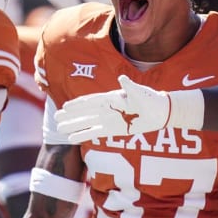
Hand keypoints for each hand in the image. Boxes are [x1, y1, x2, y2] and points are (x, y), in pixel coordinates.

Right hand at [55, 75, 169, 142]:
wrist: (161, 112)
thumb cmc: (151, 99)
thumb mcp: (140, 92)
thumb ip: (129, 87)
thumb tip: (122, 78)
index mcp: (112, 97)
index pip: (91, 101)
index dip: (78, 104)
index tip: (64, 106)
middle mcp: (108, 108)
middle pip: (86, 112)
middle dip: (71, 115)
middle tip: (56, 118)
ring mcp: (111, 119)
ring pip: (88, 123)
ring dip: (74, 126)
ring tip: (60, 129)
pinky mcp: (115, 130)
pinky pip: (96, 133)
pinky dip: (85, 135)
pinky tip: (73, 138)